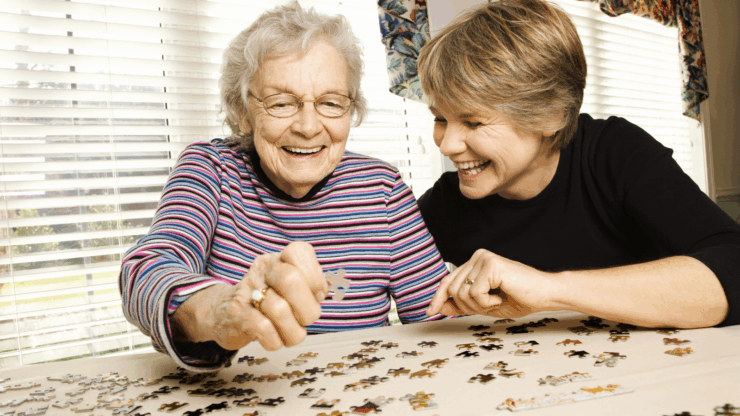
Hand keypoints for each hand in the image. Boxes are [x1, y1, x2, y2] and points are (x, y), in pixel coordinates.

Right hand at [201, 241, 327, 350]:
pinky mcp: (237, 313)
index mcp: (279, 259)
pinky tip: (275, 338)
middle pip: (290, 280)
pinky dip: (276, 340)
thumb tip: (324, 290)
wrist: (223, 312)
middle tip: (306, 319)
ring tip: (291, 332)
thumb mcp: (290, 287)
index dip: (315, 277)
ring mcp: (248, 290)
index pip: (299, 251)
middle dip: (308, 308)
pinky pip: (263, 328)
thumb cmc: (267, 300)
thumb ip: (311, 286)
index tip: (316, 294)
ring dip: (293, 331)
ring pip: (279, 310)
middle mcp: (263, 270)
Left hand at [426, 249, 554, 318]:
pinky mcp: (491, 264)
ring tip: (497, 301)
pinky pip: (474, 293)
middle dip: (467, 307)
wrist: (546, 295)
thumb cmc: (519, 299)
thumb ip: (461, 304)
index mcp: (474, 263)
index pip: (448, 281)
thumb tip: (437, 308)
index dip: (438, 298)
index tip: (429, 312)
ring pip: (461, 293)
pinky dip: (487, 303)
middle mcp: (477, 256)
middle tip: (490, 306)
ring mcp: (483, 258)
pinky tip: (502, 296)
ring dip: (479, 306)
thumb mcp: (484, 306)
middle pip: (451, 289)